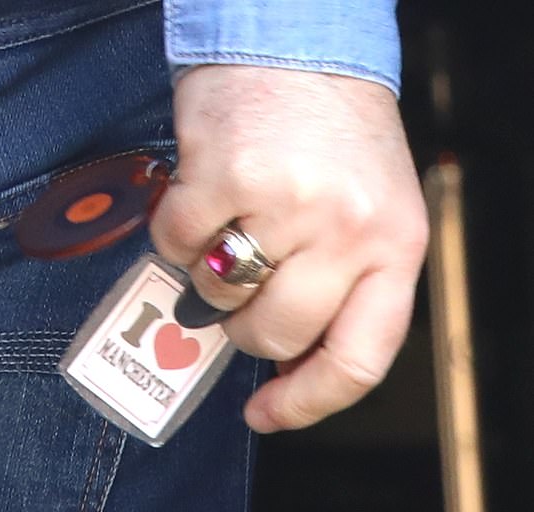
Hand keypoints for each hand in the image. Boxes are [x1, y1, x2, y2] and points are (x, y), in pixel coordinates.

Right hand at [150, 66, 427, 432]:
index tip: (264, 412)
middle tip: (236, 291)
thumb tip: (274, 361)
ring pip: (217, 294)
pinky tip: (198, 196)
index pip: (357, 360)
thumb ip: (332, 285)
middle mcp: (347, 228)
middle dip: (243, 325)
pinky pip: (175, 244)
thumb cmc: (331, 132)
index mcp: (394, 245)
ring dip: (209, 272)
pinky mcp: (223, 176)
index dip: (306, 402)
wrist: (298, 42)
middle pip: (273, 334)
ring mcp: (286, 202)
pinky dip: (174, 231)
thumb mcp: (365, 211)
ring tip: (226, 224)